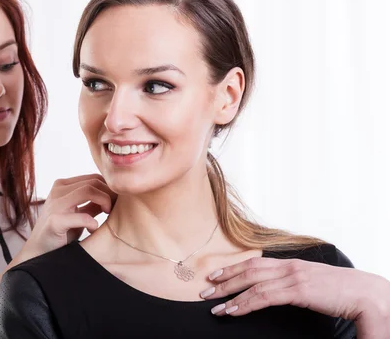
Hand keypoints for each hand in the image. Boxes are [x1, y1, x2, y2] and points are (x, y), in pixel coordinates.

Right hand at [18, 174, 115, 261]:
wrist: (39, 253)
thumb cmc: (62, 233)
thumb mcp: (79, 214)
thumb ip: (93, 204)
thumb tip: (115, 196)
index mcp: (62, 186)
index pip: (93, 178)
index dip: (109, 188)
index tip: (117, 202)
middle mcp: (57, 191)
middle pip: (93, 182)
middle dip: (110, 194)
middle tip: (115, 209)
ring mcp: (55, 205)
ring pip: (88, 191)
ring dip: (104, 202)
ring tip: (107, 214)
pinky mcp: (54, 221)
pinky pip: (82, 216)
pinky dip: (93, 223)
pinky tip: (93, 230)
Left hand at [199, 257, 389, 337]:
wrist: (368, 294)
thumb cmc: (342, 292)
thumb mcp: (313, 284)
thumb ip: (294, 285)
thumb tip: (278, 292)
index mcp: (291, 264)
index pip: (255, 262)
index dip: (233, 268)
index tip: (216, 275)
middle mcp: (289, 266)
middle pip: (247, 269)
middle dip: (224, 279)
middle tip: (205, 288)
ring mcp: (293, 276)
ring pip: (251, 282)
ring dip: (229, 292)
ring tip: (212, 303)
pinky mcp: (298, 290)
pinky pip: (263, 296)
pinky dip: (244, 303)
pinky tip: (232, 309)